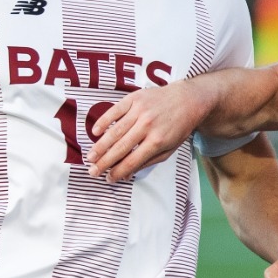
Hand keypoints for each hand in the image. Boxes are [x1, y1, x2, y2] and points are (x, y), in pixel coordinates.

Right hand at [88, 80, 213, 182]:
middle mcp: (147, 126)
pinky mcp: (134, 98)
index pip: (132, 161)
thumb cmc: (178, 127)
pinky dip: (103, 122)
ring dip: (100, 146)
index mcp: (157, 141)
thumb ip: (148, 161)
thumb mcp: (170, 149)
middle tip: (92, 172)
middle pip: (120, 148)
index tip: (109, 179)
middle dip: (104, 162)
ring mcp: (140, 111)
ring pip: (114, 131)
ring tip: (90, 157)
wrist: (187, 99)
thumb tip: (126, 174)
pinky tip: (95, 133)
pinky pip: (115, 111)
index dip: (118, 172)